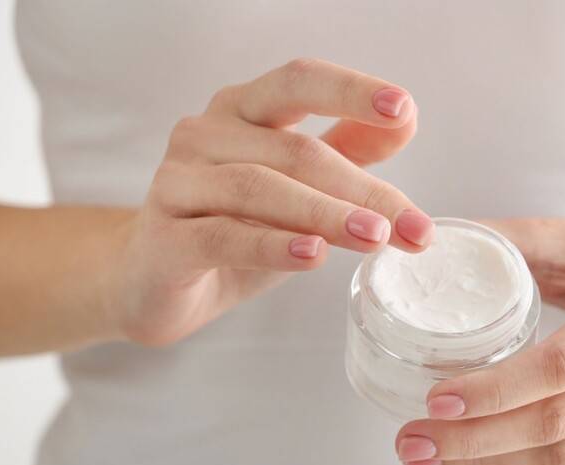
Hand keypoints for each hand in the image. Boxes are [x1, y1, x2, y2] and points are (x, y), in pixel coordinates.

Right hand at [106, 58, 432, 345]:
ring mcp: (178, 183)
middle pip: (295, 150)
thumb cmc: (232, 227)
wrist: (151, 282)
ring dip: (326, 214)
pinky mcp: (163, 239)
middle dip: (363, 190)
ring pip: (261, 189)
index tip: (403, 109)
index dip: (350, 92)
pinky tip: (313, 254)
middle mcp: (204, 134)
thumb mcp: (296, 187)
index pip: (299, 83)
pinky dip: (273, 246)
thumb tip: (404, 121)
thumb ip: (345, 151)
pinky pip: (224, 237)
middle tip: (413, 227)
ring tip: (376, 238)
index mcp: (241, 111)